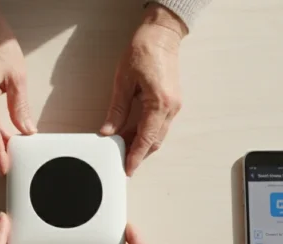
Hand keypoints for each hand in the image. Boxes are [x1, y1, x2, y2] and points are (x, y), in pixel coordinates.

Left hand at [100, 4, 187, 175]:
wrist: (161, 36)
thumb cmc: (144, 51)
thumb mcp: (124, 81)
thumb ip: (117, 109)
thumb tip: (108, 130)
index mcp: (160, 103)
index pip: (147, 138)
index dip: (136, 156)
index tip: (128, 169)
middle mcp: (171, 107)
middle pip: (155, 141)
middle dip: (139, 154)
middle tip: (123, 163)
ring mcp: (174, 106)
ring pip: (158, 134)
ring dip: (142, 144)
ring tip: (124, 150)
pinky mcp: (171, 102)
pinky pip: (160, 125)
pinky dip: (147, 133)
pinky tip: (133, 134)